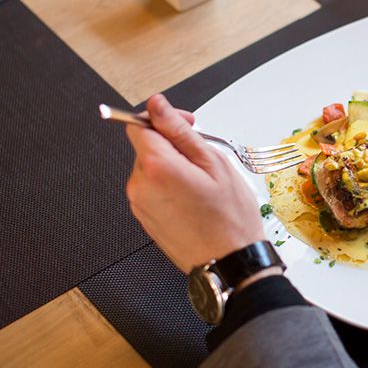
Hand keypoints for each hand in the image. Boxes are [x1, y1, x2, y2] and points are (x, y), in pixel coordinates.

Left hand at [125, 94, 264, 271]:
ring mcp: (139, 204)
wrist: (228, 261)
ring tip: (201, 182)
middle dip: (171, 144)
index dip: (162, 118)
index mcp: (157, 166)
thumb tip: (158, 106)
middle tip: (202, 156)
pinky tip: (193, 197)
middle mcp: (140, 185)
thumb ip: (180, 130)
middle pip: (145, 146)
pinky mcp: (143, 218)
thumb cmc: (229, 218)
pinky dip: (168, 185)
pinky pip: (151, 189)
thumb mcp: (214, 163)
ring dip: (171, 166)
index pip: (138, 124)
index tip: (182, 124)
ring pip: (149, 168)